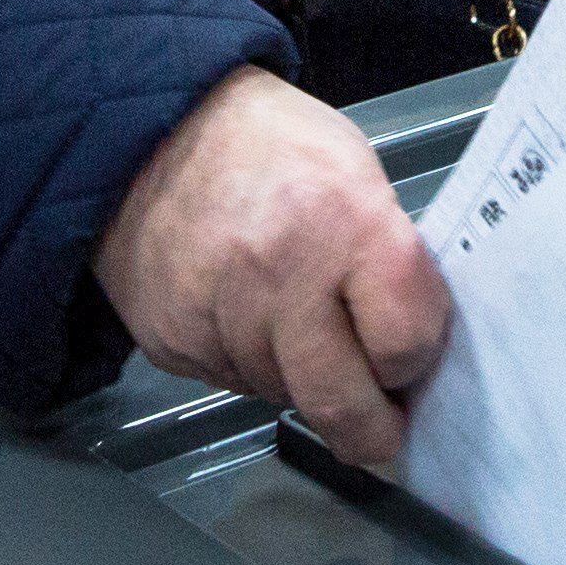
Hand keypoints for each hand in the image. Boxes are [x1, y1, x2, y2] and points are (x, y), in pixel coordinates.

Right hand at [91, 66, 445, 467]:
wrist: (150, 133)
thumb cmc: (268, 149)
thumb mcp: (355, 174)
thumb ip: (389, 260)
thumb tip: (411, 345)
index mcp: (345, 223)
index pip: (406, 342)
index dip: (415, 358)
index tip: (411, 359)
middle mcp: (279, 275)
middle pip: (342, 403)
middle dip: (372, 431)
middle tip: (382, 430)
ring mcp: (218, 314)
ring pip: (284, 396)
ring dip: (302, 381)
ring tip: (293, 322)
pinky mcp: (172, 341)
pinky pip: (232, 382)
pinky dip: (249, 364)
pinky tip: (244, 314)